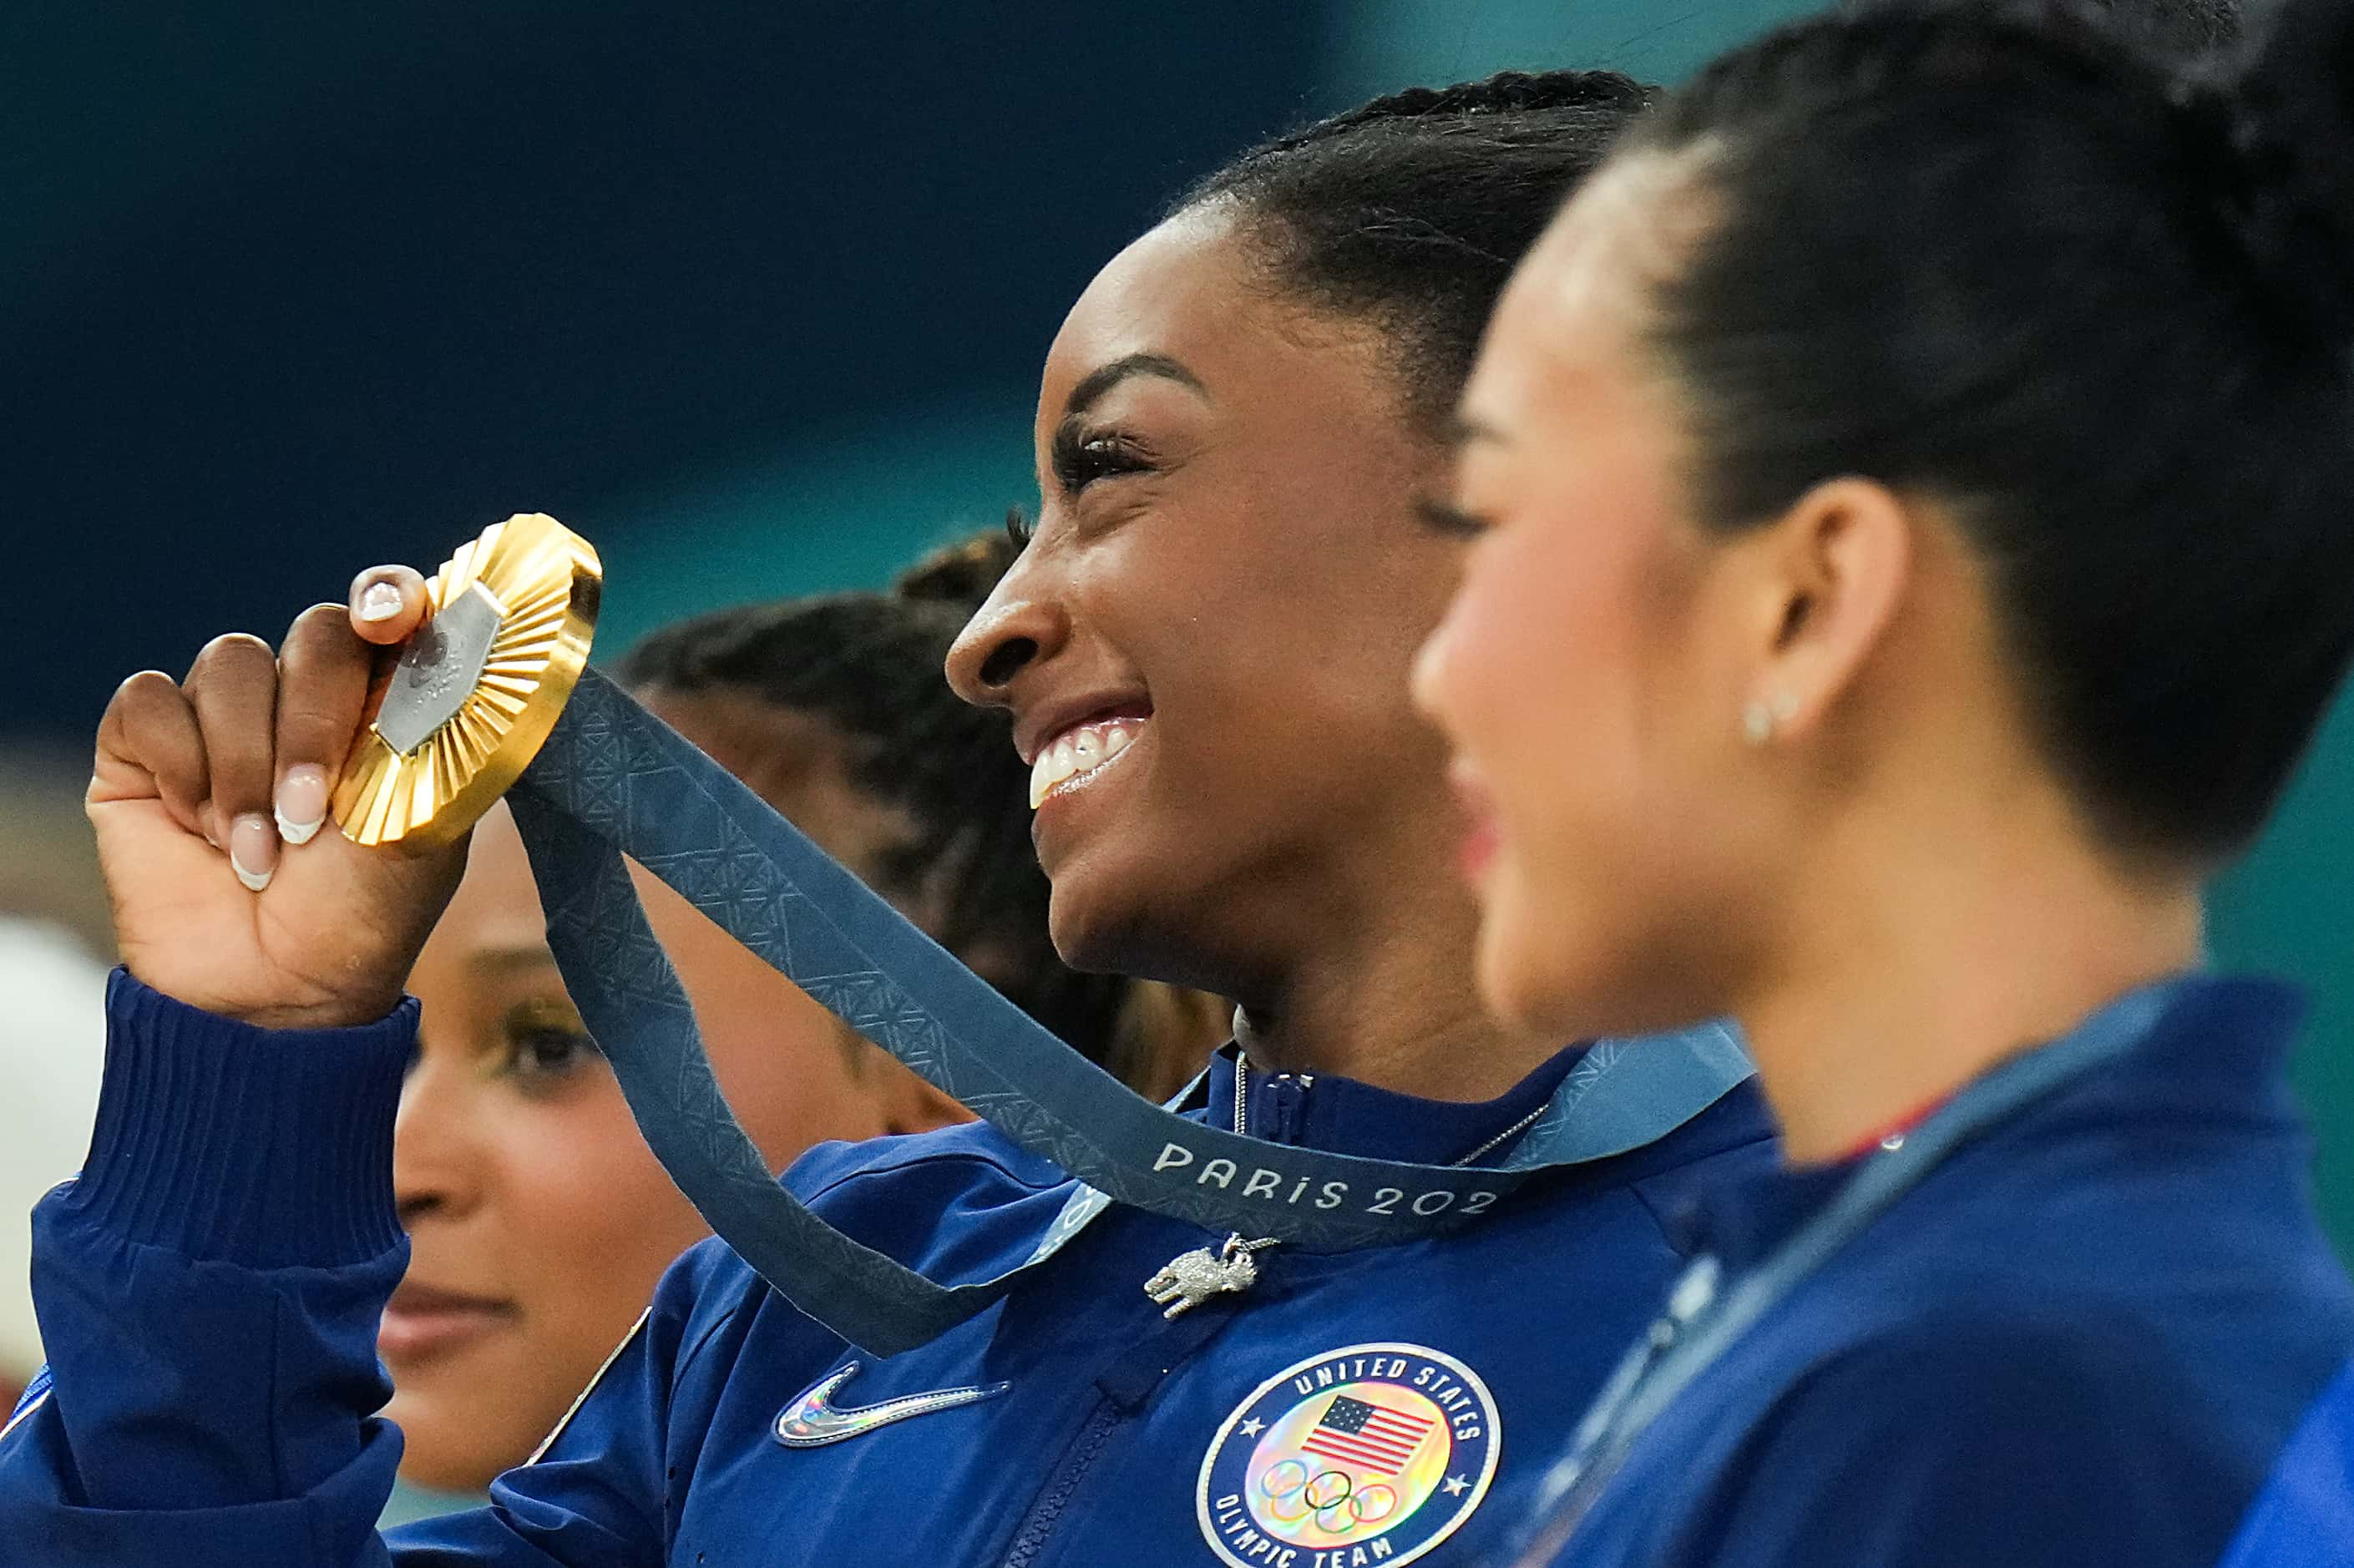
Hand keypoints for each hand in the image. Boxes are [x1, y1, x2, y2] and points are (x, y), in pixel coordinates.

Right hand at [90, 566, 466, 1028]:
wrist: (278, 985)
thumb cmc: (364, 909)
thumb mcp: (428, 822)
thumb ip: (444, 736)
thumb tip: (468, 657)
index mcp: (383, 701)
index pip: (387, 611)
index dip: (389, 598)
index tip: (389, 620)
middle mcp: (303, 693)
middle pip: (312, 634)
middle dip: (317, 722)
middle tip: (313, 815)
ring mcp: (223, 714)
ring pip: (231, 666)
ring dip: (249, 768)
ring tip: (262, 850)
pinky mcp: (145, 745)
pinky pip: (149, 703)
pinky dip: (182, 770)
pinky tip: (203, 833)